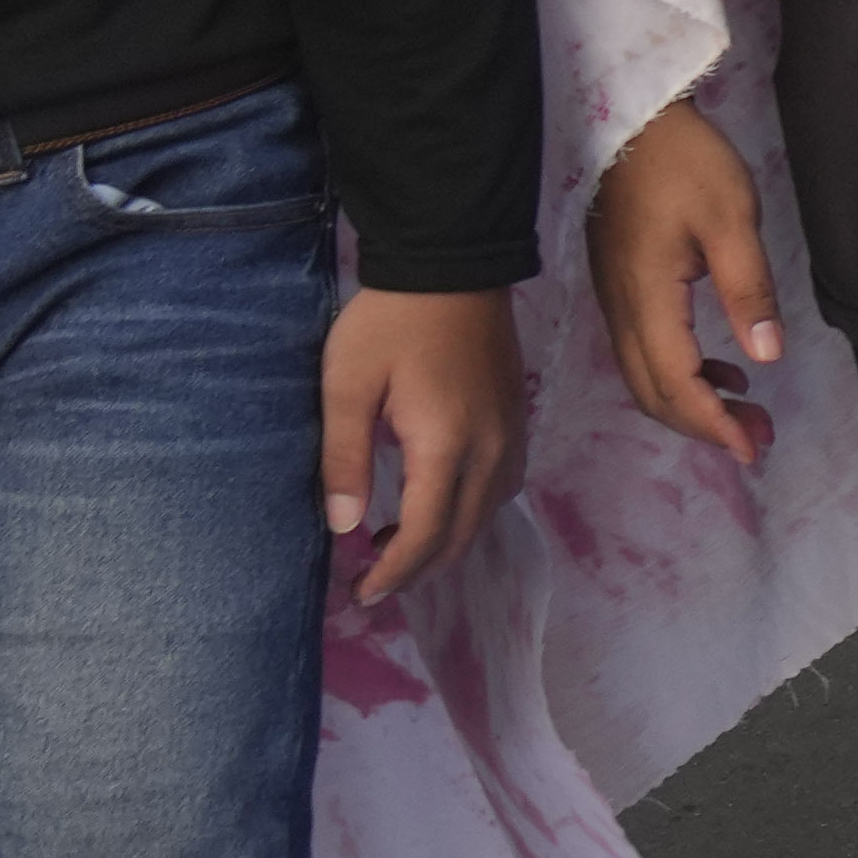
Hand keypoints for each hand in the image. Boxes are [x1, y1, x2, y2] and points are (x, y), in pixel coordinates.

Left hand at [314, 283, 524, 599]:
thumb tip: (342, 528)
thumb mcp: (347, 385)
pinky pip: (502, 488)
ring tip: (398, 546)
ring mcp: (511, 437)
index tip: (360, 593)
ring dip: (446, 543)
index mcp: (445, 447)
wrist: (453, 264)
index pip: (425, 534)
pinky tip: (442, 502)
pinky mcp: (516, 421)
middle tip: (373, 583)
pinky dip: (470, 513)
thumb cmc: (389, 322)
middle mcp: (490, 452)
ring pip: (486, 516)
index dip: (394, 573)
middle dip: (418, 569)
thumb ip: (344, 458)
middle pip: (461, 536)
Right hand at [586, 97, 782, 463]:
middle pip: (653, 393)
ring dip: (692, 403)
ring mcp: (615, 298)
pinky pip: (643, 351)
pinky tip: (723, 369)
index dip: (712, 424)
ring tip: (748, 412)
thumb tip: (766, 355)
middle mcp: (621, 307)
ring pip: (645, 376)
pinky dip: (680, 373)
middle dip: (704, 425)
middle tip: (760, 437)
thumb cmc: (686, 161)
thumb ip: (749, 291)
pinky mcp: (620, 286)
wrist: (634, 120)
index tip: (752, 449)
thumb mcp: (732, 220)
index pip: (675, 383)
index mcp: (647, 297)